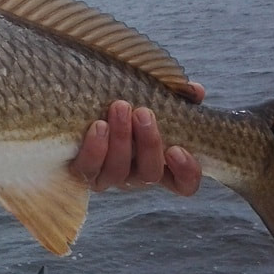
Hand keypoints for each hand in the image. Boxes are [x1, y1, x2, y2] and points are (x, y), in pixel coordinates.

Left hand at [70, 91, 203, 196]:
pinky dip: (94, 149)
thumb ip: (178, 95)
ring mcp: (108, 176)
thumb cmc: (126, 101)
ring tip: (120, 107)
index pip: (184, 183)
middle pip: (149, 174)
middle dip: (148, 143)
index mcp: (159, 162)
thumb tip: (195, 90)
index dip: (186, 172)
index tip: (177, 149)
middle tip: (144, 112)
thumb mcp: (153, 96)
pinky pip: (87, 169)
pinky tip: (98, 126)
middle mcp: (135, 175)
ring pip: (118, 170)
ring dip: (121, 139)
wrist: (77, 101)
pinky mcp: (82, 171)